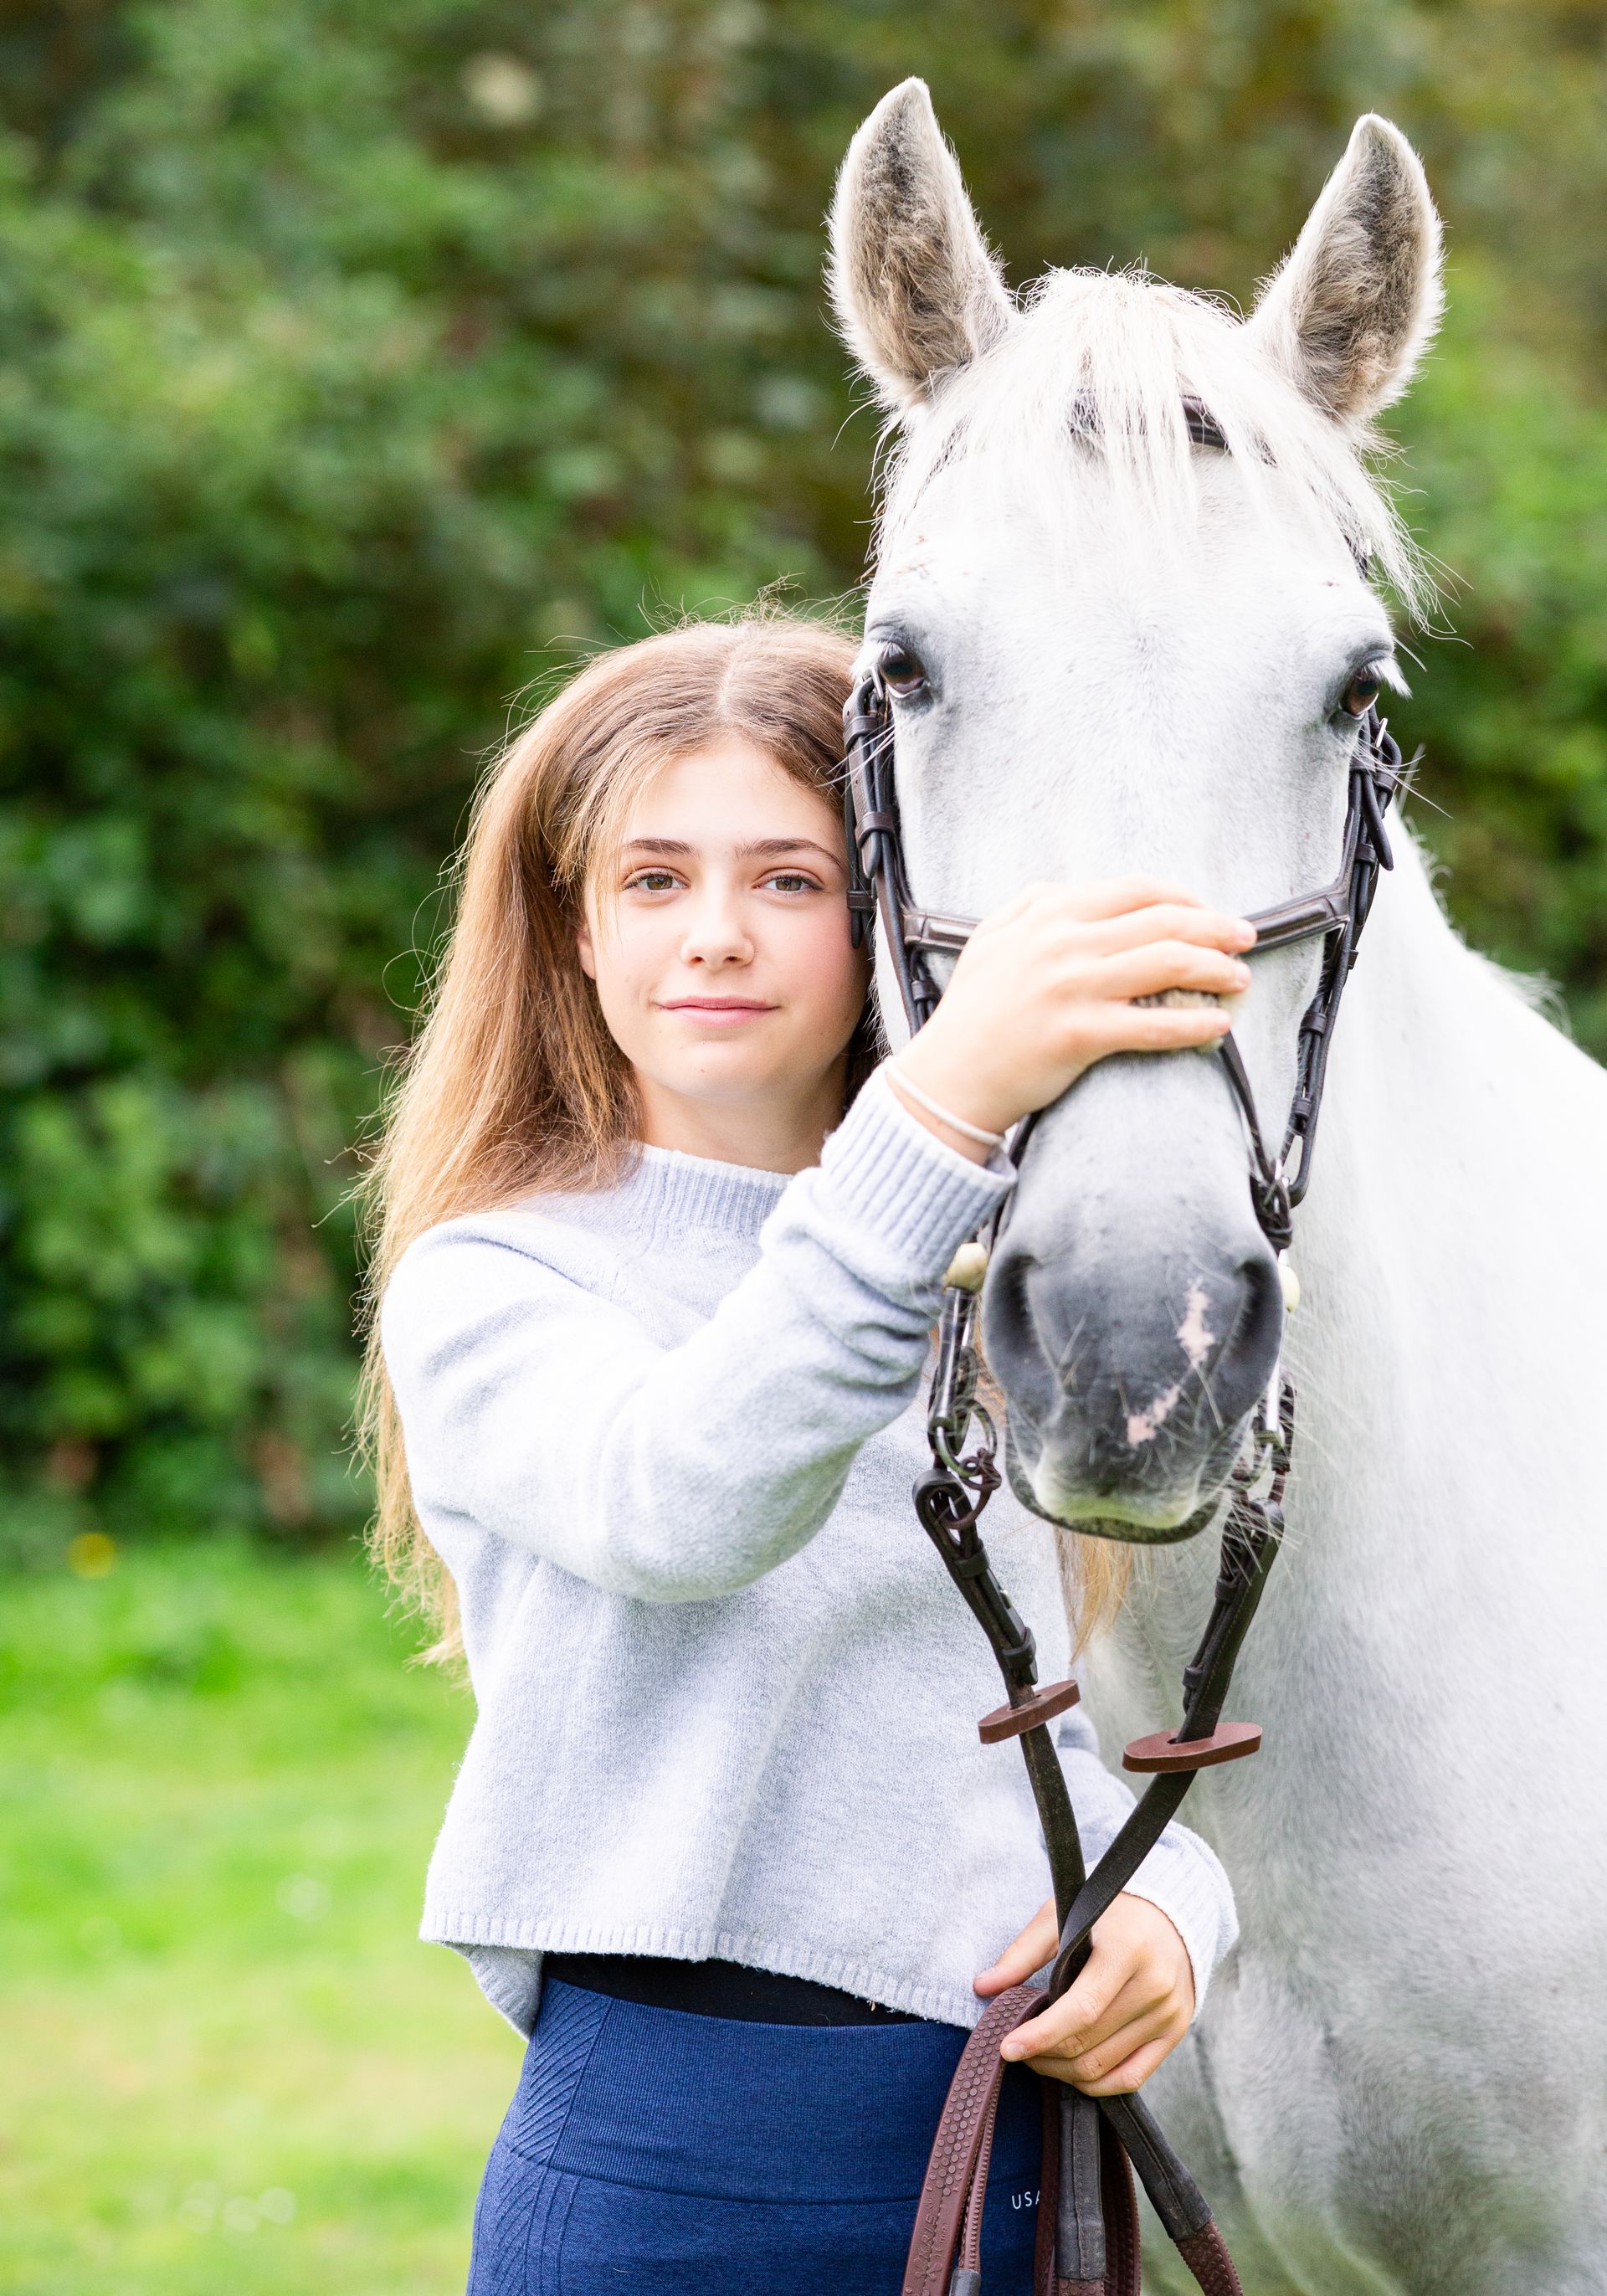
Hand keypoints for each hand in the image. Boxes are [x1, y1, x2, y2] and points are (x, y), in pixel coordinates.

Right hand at [888, 878, 1254, 1160]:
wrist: (948, 1077)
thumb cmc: (972, 1013)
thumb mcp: (990, 940)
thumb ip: (1029, 905)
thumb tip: (1067, 888)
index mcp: (1048, 913)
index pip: (1137, 890)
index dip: (1185, 898)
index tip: (1209, 913)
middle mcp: (1063, 943)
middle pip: (1163, 922)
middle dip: (1216, 928)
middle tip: (1245, 939)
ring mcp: (1072, 988)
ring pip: (1167, 963)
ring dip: (1217, 970)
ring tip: (1240, 979)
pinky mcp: (1081, 1035)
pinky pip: (1154, 1024)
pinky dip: (1195, 1023)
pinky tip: (1219, 1025)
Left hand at [974, 1891, 1195, 2093]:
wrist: (1171, 1913)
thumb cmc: (1109, 1912)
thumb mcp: (1062, 1915)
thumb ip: (1022, 1952)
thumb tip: (981, 1986)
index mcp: (1128, 1950)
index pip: (1081, 2010)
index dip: (1040, 2035)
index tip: (1006, 2048)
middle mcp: (1155, 1986)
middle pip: (1090, 2044)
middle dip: (1044, 2055)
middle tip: (1017, 2049)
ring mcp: (1169, 2013)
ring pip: (1105, 2067)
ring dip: (1064, 2072)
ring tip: (1039, 2057)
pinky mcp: (1175, 2032)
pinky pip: (1131, 2078)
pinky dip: (1096, 2083)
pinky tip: (1071, 2070)